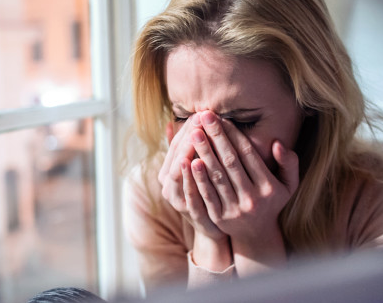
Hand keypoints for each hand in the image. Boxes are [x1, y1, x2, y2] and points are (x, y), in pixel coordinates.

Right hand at [158, 114, 225, 239]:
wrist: (215, 230)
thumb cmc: (206, 194)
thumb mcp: (193, 171)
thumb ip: (183, 150)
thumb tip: (169, 123)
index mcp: (167, 174)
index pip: (175, 146)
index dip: (186, 129)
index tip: (199, 113)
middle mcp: (168, 187)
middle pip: (177, 156)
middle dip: (189, 135)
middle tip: (201, 117)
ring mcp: (178, 200)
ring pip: (180, 171)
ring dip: (189, 150)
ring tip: (197, 132)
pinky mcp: (190, 213)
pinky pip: (189, 191)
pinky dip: (191, 176)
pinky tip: (196, 161)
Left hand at [189, 110, 298, 274]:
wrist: (256, 234)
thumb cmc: (271, 201)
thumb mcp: (289, 184)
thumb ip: (289, 162)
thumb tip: (277, 143)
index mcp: (269, 187)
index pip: (248, 155)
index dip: (233, 135)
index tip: (221, 118)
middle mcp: (253, 198)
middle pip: (230, 163)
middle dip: (216, 138)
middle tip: (203, 116)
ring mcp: (235, 209)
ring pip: (217, 177)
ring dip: (204, 153)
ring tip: (194, 133)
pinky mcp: (219, 218)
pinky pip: (207, 195)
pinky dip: (198, 178)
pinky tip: (189, 161)